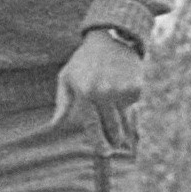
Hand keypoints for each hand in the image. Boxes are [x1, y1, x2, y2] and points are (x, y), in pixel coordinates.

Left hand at [52, 29, 145, 147]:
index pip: (93, 126)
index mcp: (86, 93)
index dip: (99, 143)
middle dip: (114, 142)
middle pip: (112, 128)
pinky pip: (133, 109)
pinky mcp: (136, 88)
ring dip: (124, 132)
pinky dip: (130, 113)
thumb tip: (54, 126)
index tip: (105, 154)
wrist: (111, 37)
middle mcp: (105, 94)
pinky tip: (126, 110)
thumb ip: (63, 104)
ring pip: (125, 122)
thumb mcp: (67, 78)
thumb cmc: (84, 61)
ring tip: (123, 141)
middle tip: (114, 150)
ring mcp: (122, 91)